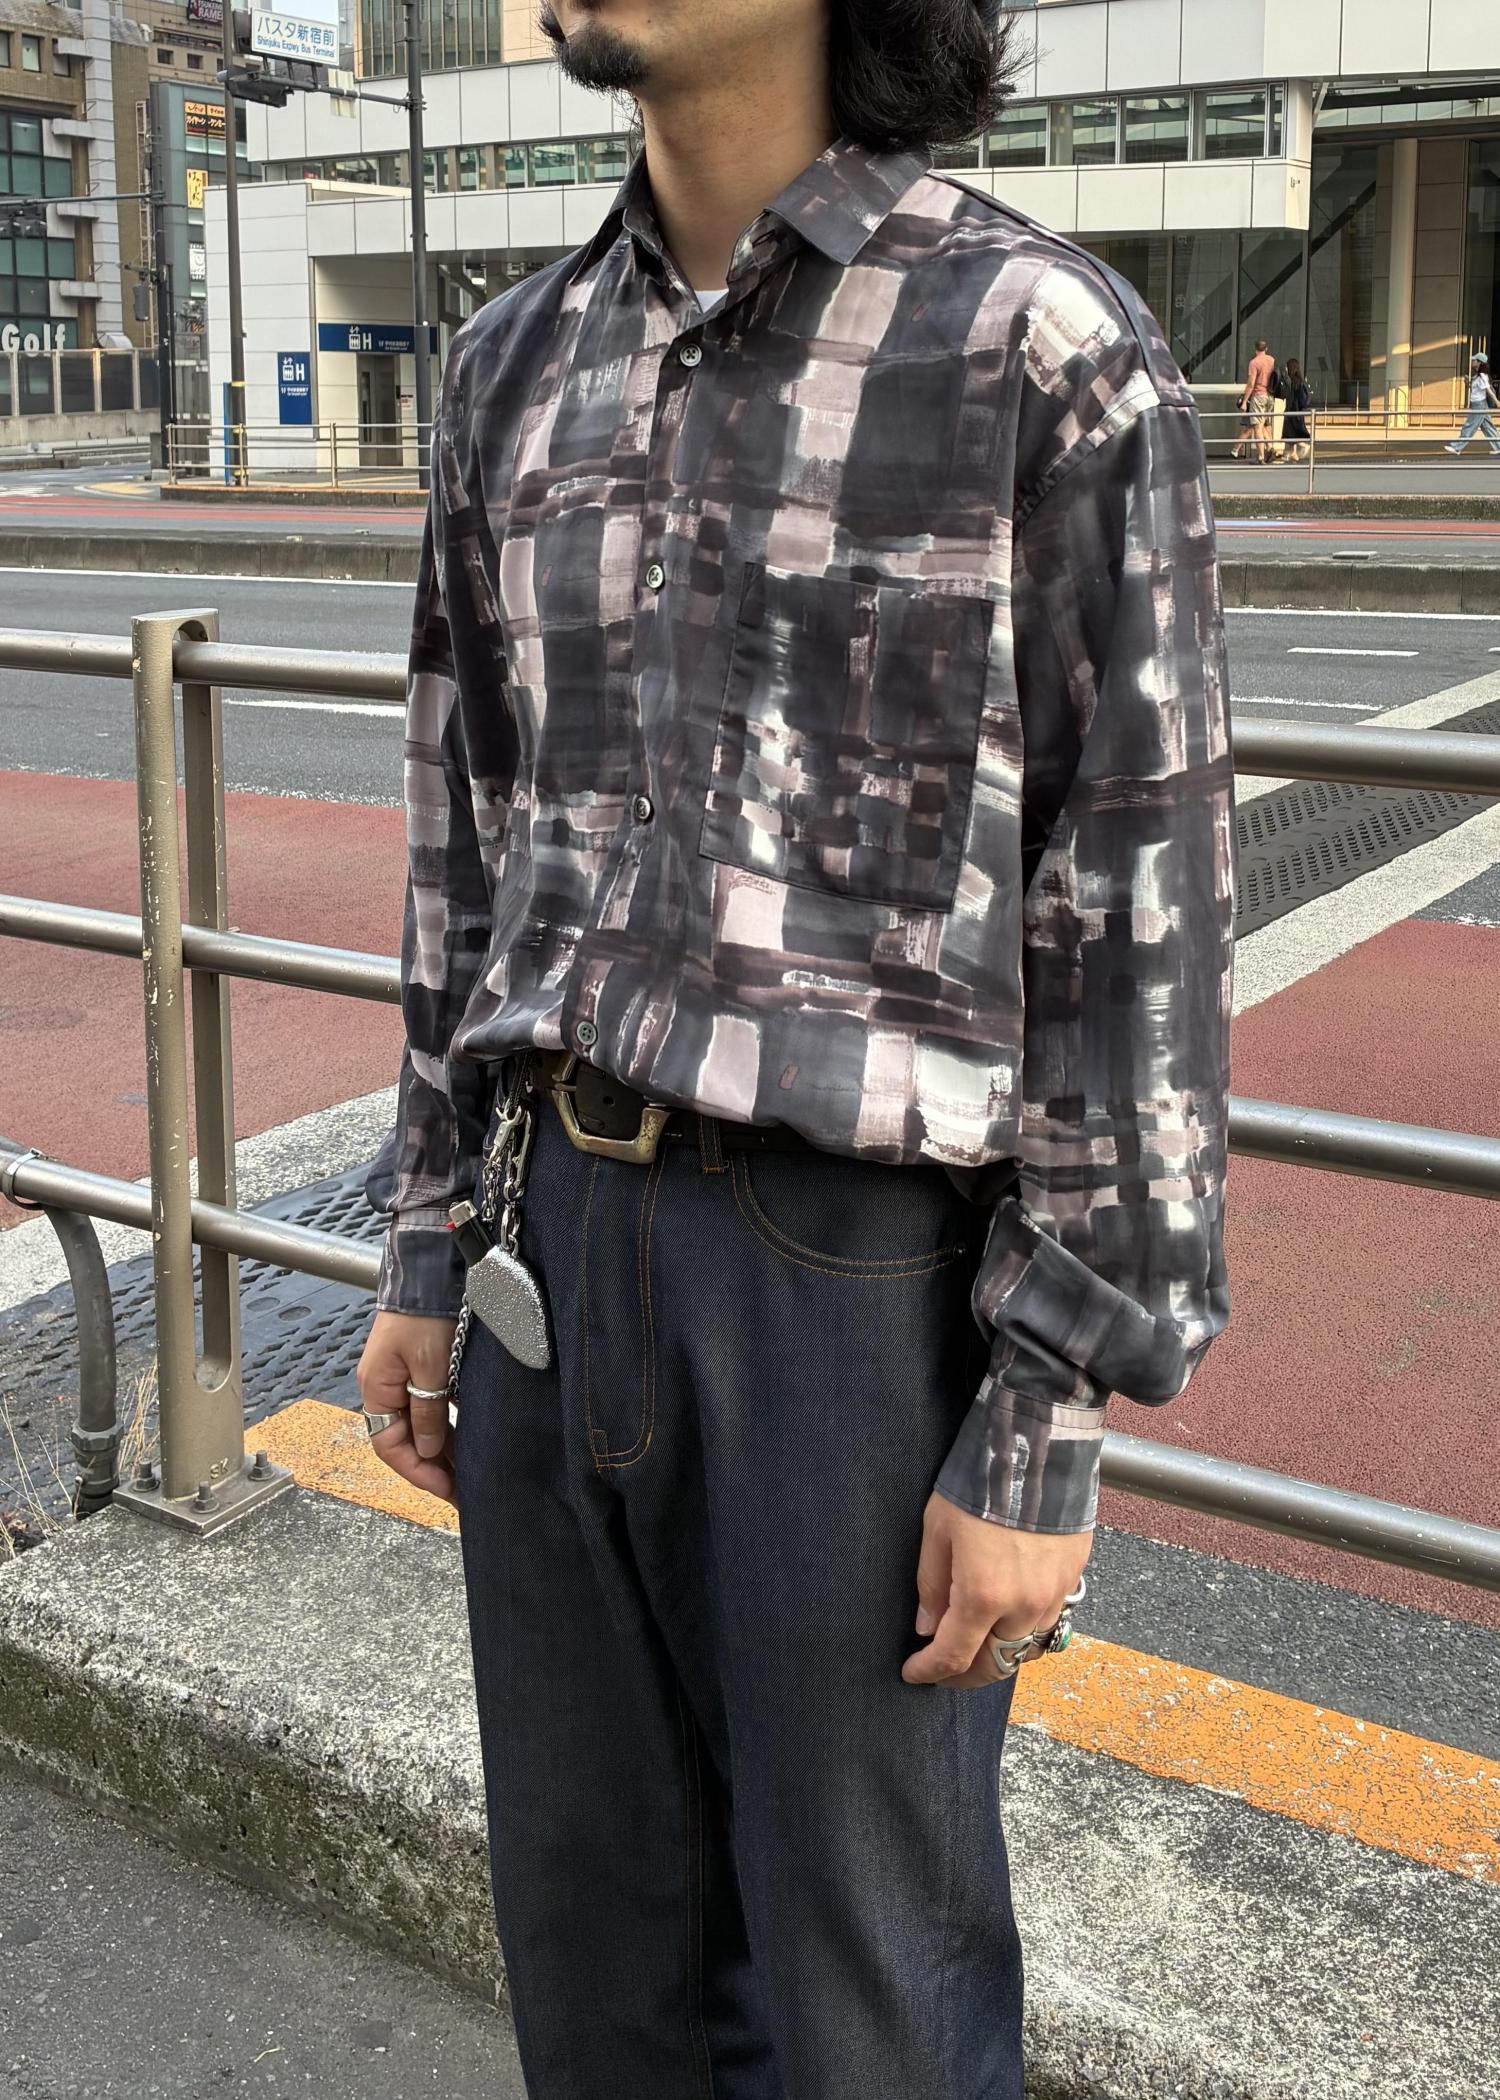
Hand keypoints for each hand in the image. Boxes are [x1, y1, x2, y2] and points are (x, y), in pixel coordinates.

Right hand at [356, 1310, 459, 1505]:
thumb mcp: (429, 1367)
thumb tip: (430, 1449)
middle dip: (432, 1466)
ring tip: (468, 1471)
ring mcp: (403, 1378)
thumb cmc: (425, 1314)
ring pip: (420, 1426)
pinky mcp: (422, 1369)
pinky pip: (431, 1408)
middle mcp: (385, 1387)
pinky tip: (466, 1439)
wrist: (432, 1272)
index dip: (417, 1471)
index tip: (445, 1487)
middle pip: (405, 1440)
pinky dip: (447, 1426)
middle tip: (462, 1489)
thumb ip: (428, 1411)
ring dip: (442, 1449)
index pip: (390, 1446)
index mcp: (377, 1389)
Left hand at [901, 1491, 1092, 1688]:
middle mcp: (1024, 1604)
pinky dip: (1024, 1632)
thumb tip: (928, 1627)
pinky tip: (1007, 1619)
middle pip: (995, 1666)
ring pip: (1025, 1648)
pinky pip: (1048, 1622)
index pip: (954, 1656)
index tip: (913, 1671)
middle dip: (964, 1675)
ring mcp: (1055, 1593)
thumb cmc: (981, 1481)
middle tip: (941, 1670)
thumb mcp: (937, 1529)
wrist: (1038, 1445)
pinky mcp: (1073, 1577)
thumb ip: (932, 1585)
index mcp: (983, 1595)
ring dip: (997, 1655)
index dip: (930, 1671)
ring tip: (974, 1647)